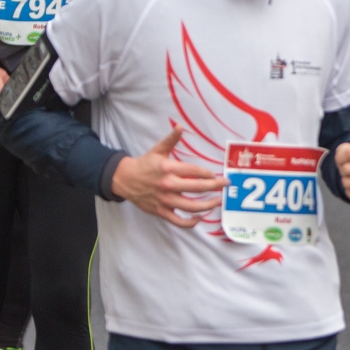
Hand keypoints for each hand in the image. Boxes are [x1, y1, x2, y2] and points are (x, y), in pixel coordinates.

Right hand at [110, 128, 225, 226]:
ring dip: (208, 205)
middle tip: (226, 184)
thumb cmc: (144, 164)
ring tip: (218, 201)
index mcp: (169, 169)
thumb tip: (180, 126)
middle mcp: (168, 185)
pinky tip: (199, 218)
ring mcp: (165, 200)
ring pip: (191, 206)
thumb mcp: (157, 150)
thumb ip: (171, 140)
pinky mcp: (160, 211)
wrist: (124, 179)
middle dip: (215, 186)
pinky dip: (190, 222)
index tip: (216, 175)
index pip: (195, 172)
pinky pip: (178, 221)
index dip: (208, 174)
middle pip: (197, 188)